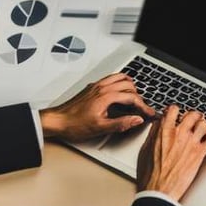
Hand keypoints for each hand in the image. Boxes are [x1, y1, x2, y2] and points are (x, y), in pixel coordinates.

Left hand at [38, 72, 158, 141]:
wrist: (56, 121)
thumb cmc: (74, 124)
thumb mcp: (99, 128)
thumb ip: (120, 123)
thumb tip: (136, 120)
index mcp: (106, 96)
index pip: (132, 97)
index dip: (144, 106)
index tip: (149, 113)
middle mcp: (102, 88)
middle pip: (129, 85)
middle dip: (138, 96)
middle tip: (142, 107)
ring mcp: (96, 86)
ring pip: (120, 77)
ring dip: (130, 85)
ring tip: (135, 94)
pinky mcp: (91, 87)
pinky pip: (110, 78)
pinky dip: (119, 81)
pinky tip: (118, 90)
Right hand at [136, 104, 205, 200]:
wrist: (159, 192)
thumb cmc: (150, 176)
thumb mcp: (144, 150)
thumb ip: (153, 135)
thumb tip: (157, 125)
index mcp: (164, 132)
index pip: (173, 109)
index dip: (176, 111)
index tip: (177, 114)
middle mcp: (179, 134)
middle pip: (192, 114)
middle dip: (193, 116)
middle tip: (194, 120)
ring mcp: (191, 143)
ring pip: (204, 124)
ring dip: (204, 126)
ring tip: (203, 129)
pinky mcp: (199, 154)